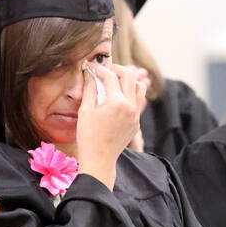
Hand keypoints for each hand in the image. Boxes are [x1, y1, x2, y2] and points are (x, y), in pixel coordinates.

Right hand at [75, 63, 144, 188]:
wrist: (100, 159)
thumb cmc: (89, 136)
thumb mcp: (85, 110)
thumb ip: (90, 89)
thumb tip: (90, 74)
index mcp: (117, 102)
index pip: (110, 76)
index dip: (99, 69)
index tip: (91, 67)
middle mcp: (130, 106)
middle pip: (130, 76)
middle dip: (116, 69)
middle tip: (105, 70)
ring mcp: (136, 115)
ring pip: (139, 88)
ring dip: (128, 81)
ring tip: (115, 82)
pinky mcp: (136, 122)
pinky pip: (138, 102)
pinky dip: (130, 95)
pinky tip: (117, 98)